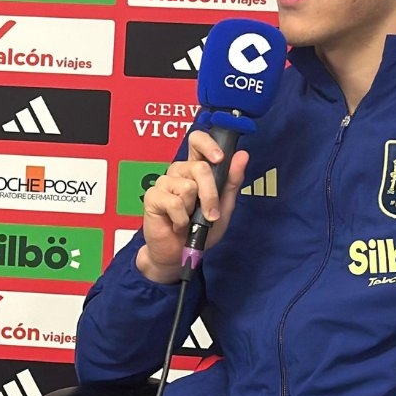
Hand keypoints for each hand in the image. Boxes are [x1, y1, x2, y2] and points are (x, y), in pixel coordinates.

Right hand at [136, 129, 249, 283]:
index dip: (208, 144)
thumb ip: (232, 181)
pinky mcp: (153, 197)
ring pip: (188, 187)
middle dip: (210, 194)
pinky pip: (174, 202)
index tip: (220, 158)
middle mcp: (179, 172)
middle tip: (211, 214)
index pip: (198, 141)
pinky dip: (181, 219)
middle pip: (199, 167)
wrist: (179, 254)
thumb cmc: (199, 230)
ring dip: (194, 210)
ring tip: (188, 220)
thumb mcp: (223, 207)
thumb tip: (242, 155)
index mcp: (195, 169)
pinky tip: (177, 225)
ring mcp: (164, 183)